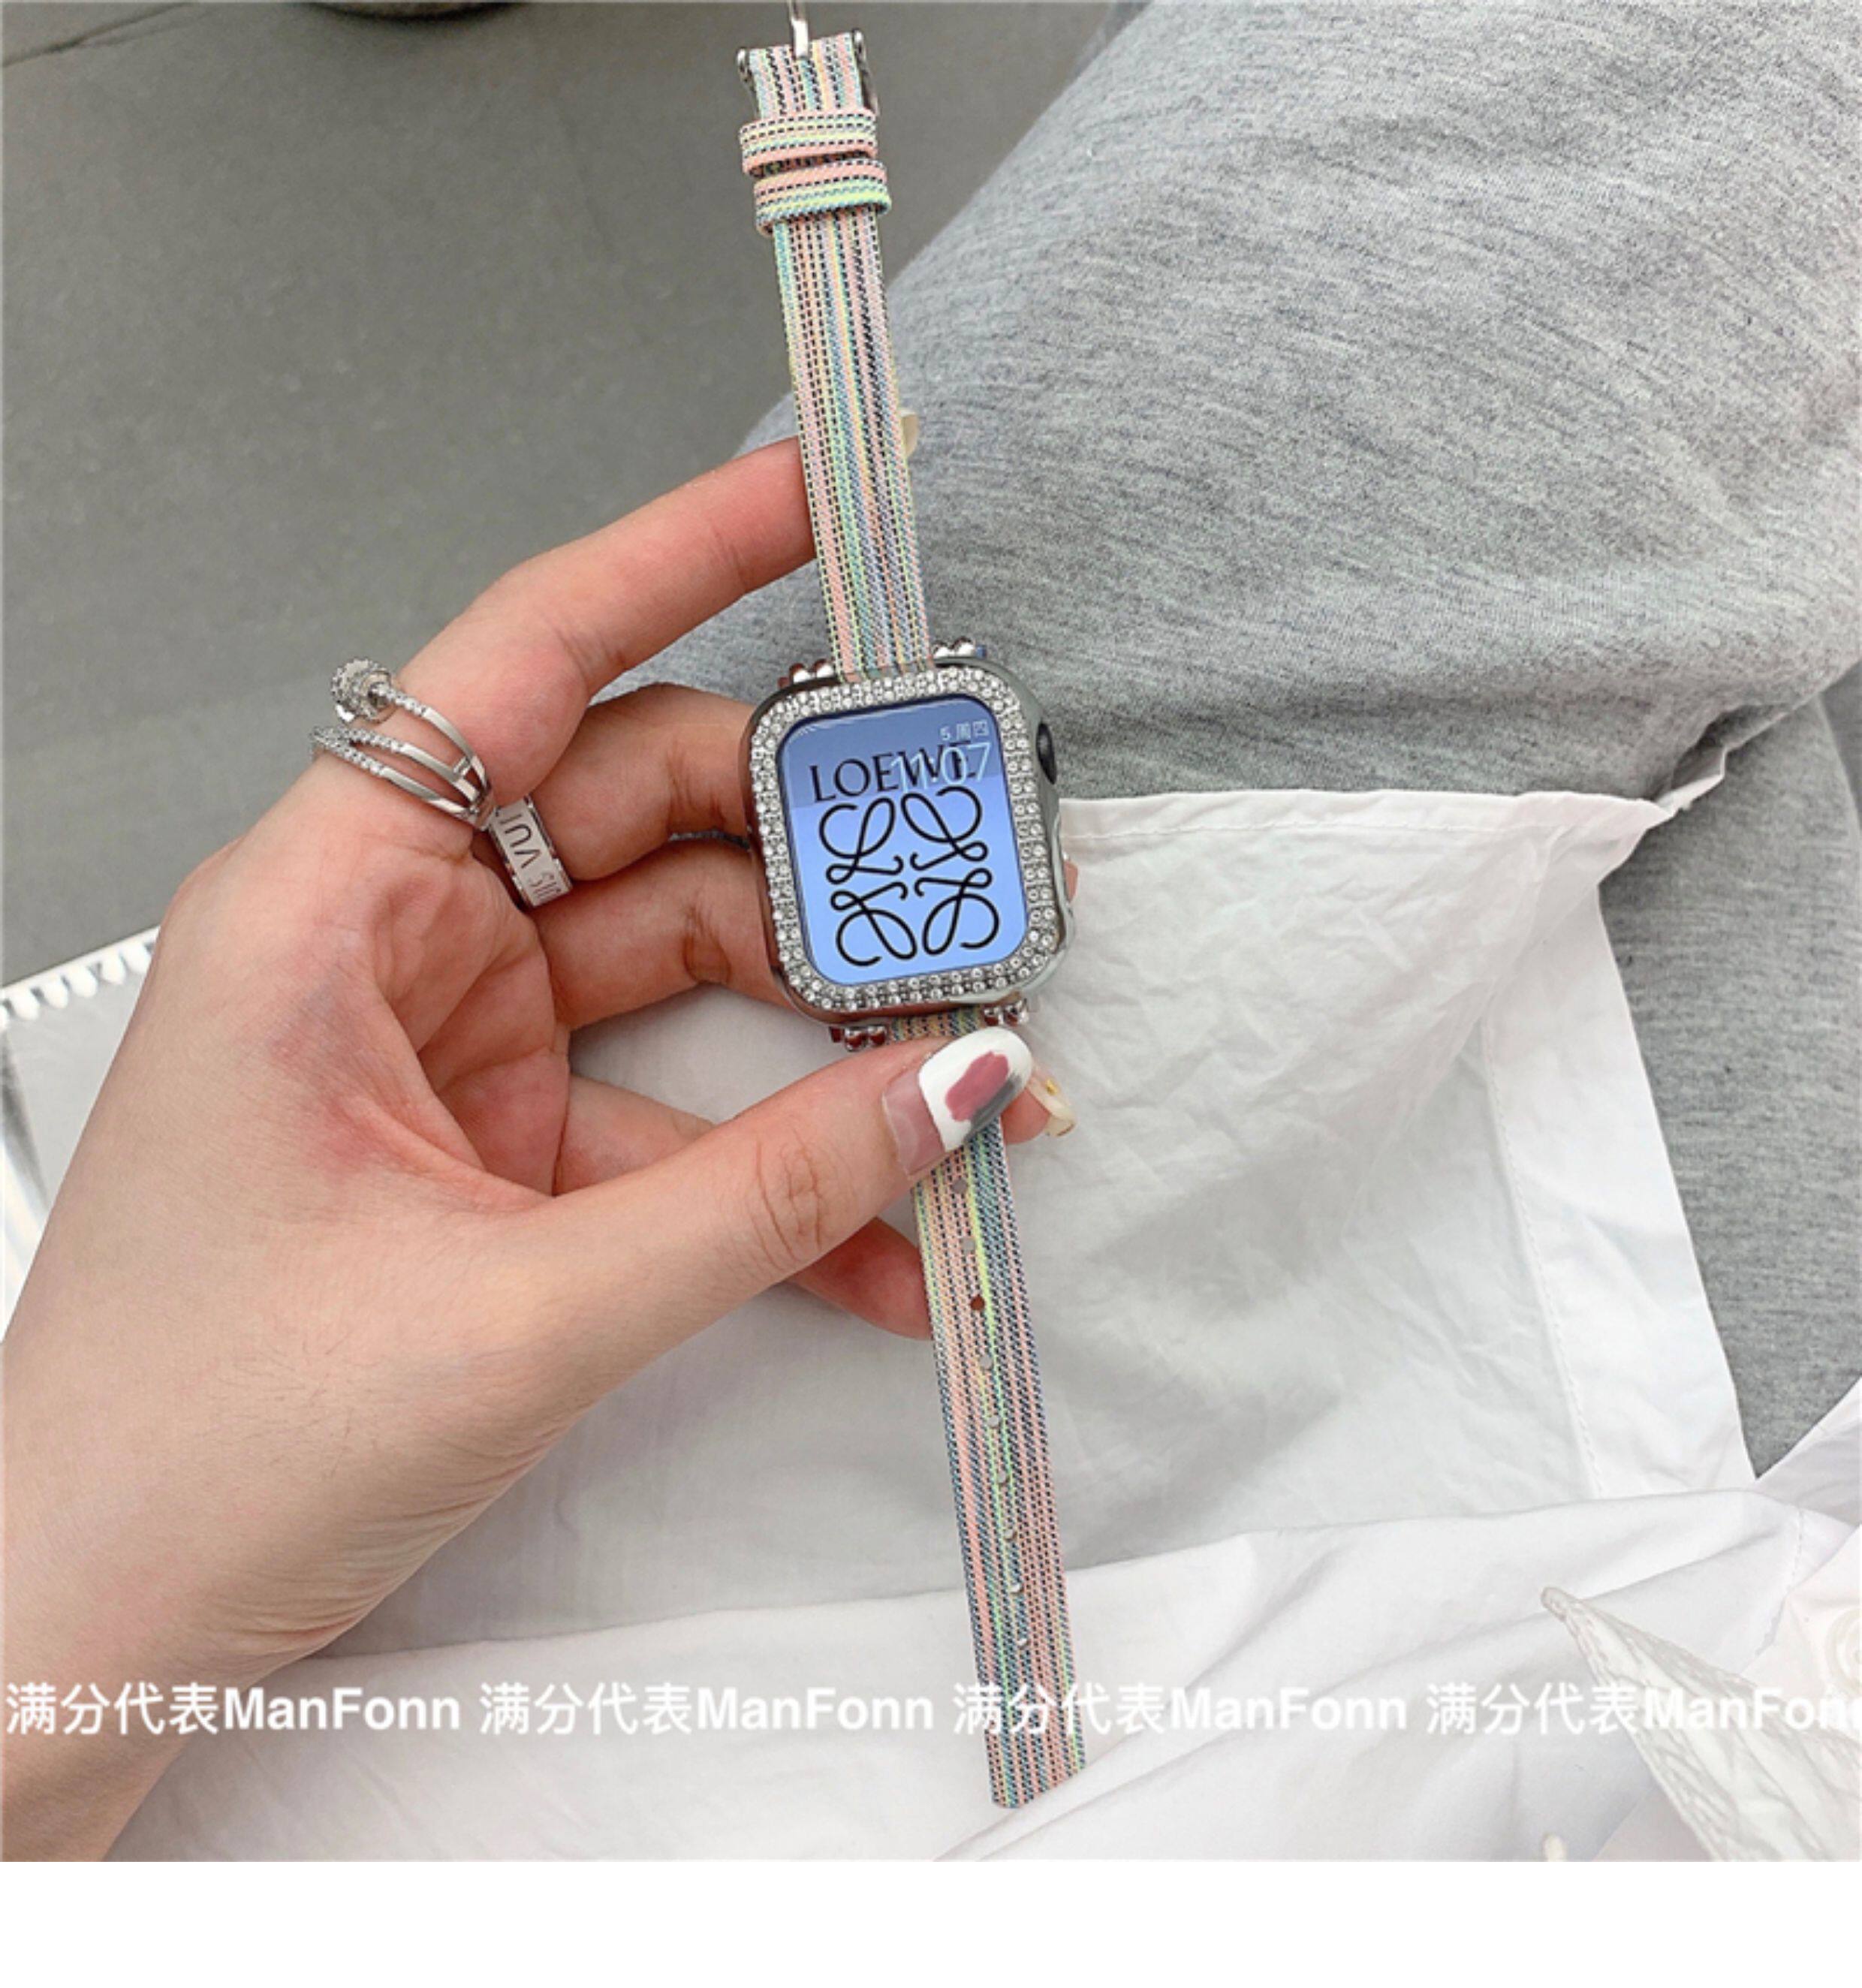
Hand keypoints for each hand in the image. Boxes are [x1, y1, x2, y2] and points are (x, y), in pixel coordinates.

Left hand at [0, 442, 1058, 1857]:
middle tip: (972, 893)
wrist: (93, 1620)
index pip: (522, 668)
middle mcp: (389, 942)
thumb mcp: (520, 1311)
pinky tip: (886, 1238)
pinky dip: (775, 1169)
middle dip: (815, 853)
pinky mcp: (495, 1142)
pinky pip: (670, 1113)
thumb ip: (766, 1197)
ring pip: (675, 964)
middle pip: (640, 817)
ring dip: (823, 1029)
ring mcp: (450, 1043)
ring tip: (967, 1080)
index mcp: (328, 907)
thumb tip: (962, 1089)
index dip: (676, 558)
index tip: (817, 498)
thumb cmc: (203, 1446)